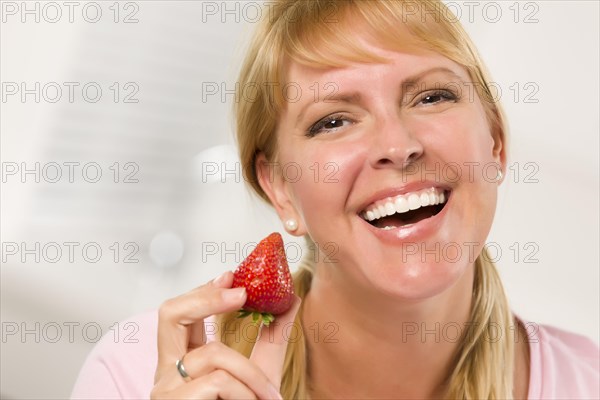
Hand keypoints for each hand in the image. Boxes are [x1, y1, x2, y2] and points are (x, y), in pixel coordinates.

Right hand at [150, 271, 300, 398]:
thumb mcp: (259, 375)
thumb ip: (271, 339)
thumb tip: (291, 299)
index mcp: (182, 362)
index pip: (181, 315)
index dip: (204, 290)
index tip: (232, 273)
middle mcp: (166, 372)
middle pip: (169, 314)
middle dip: (206, 296)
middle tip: (240, 290)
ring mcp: (166, 391)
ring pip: (214, 354)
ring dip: (253, 375)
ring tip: (269, 398)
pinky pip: (218, 382)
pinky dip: (246, 393)